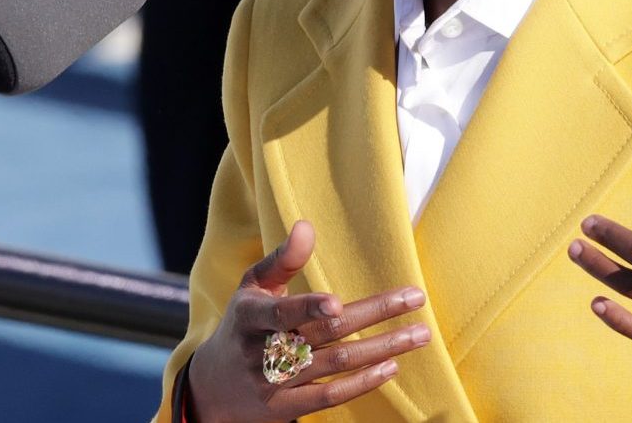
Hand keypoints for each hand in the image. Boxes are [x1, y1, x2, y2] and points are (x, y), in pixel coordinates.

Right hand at [186, 221, 430, 422]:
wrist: (213, 387)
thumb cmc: (242, 325)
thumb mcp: (252, 288)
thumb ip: (282, 259)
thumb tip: (306, 226)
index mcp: (251, 316)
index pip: (281, 313)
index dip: (307, 309)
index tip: (336, 303)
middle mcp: (263, 350)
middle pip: (325, 334)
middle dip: (374, 315)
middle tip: (416, 298)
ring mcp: (275, 383)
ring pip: (336, 365)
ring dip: (382, 349)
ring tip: (418, 334)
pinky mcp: (286, 408)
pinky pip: (330, 398)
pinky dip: (362, 383)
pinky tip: (391, 366)